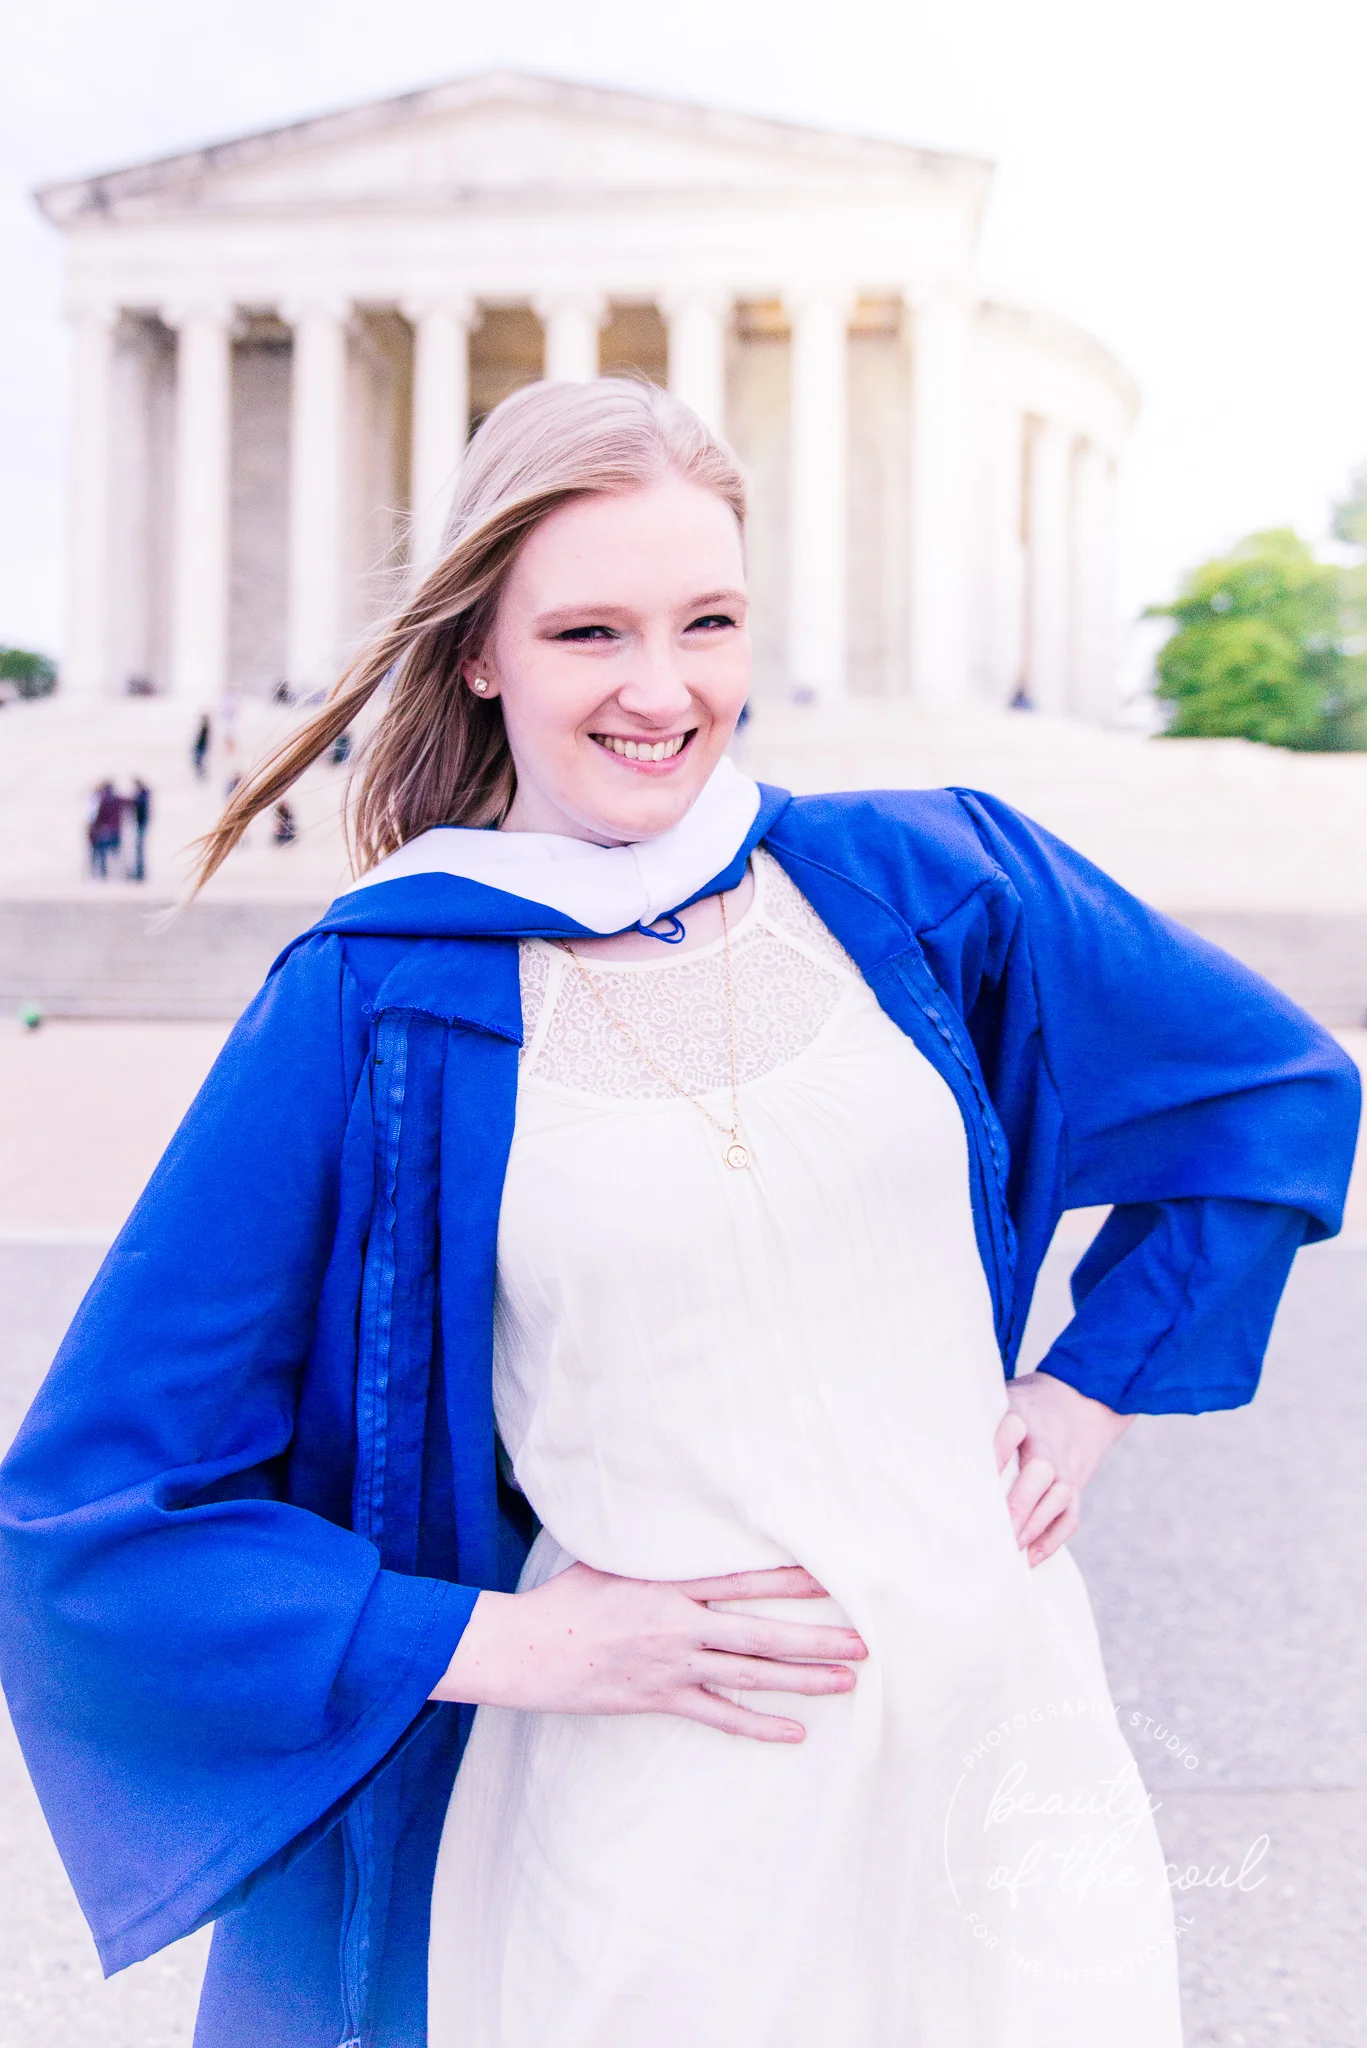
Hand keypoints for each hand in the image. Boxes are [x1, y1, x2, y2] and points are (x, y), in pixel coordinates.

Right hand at [429, 1561, 866, 1743]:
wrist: (526, 1650)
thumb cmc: (566, 1602)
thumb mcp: (612, 1562)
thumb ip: (655, 1554)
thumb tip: (686, 1533)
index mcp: (670, 1586)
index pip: (744, 1580)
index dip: (790, 1581)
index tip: (833, 1580)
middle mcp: (678, 1626)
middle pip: (760, 1634)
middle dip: (815, 1639)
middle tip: (863, 1643)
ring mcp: (671, 1667)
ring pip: (749, 1676)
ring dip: (801, 1680)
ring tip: (846, 1682)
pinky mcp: (658, 1700)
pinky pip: (718, 1716)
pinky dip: (758, 1726)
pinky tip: (794, 1732)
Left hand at [993, 1371, 1132, 1567]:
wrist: (1079, 1402)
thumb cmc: (1024, 1410)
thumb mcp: (1004, 1399)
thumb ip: (978, 1421)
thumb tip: (929, 1448)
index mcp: (1023, 1416)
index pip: (1013, 1428)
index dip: (998, 1448)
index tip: (979, 1469)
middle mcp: (1046, 1444)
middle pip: (1040, 1470)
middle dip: (1020, 1501)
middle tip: (998, 1526)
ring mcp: (1064, 1467)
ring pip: (1059, 1496)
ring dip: (1035, 1523)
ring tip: (1012, 1547)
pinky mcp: (1076, 1486)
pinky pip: (1071, 1516)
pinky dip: (1053, 1539)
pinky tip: (1032, 1557)